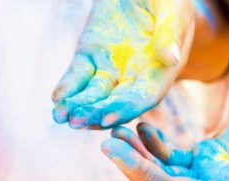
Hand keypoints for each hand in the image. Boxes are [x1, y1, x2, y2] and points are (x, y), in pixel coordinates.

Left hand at [52, 0, 194, 127]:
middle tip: (77, 121)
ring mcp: (113, 66)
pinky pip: (79, 75)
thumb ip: (170, 31)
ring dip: (79, 106)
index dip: (127, 107)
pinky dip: (68, 88)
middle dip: (97, 113)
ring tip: (61, 116)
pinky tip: (57, 99)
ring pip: (95, 93)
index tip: (108, 116)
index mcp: (162, 69)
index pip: (145, 96)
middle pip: (117, 101)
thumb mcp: (171, 7)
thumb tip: (170, 58)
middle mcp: (138, 74)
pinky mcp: (92, 54)